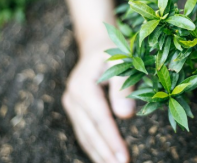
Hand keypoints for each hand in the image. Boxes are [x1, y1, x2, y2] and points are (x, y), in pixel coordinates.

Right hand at [62, 41, 135, 162]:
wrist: (96, 44)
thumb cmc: (114, 51)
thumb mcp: (122, 61)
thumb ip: (124, 87)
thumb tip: (125, 116)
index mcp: (83, 85)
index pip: (100, 119)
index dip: (112, 140)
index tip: (125, 157)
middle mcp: (73, 97)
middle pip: (90, 131)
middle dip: (106, 153)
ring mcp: (71, 104)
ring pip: (85, 135)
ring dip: (99, 154)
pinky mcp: (75, 110)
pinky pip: (84, 132)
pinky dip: (94, 147)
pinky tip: (104, 158)